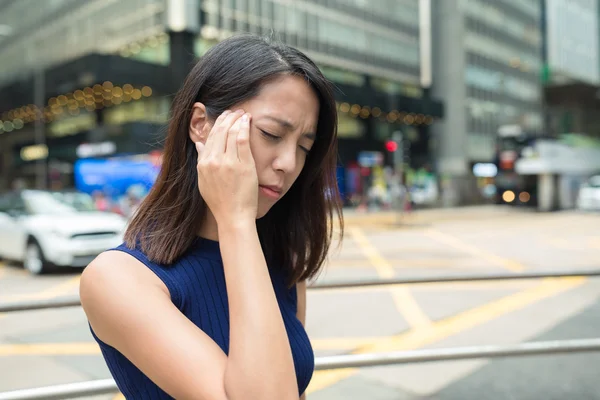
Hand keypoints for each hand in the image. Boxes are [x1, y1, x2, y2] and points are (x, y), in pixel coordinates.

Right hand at [195, 110, 257, 224]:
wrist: (233, 216)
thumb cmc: (221, 202)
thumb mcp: (204, 181)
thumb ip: (202, 161)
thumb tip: (199, 144)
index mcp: (203, 164)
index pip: (209, 137)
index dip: (217, 124)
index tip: (224, 117)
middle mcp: (213, 161)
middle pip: (219, 131)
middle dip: (227, 117)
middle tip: (235, 111)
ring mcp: (228, 163)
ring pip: (230, 132)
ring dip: (236, 119)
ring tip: (242, 113)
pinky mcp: (243, 165)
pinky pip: (242, 140)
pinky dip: (244, 126)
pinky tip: (247, 120)